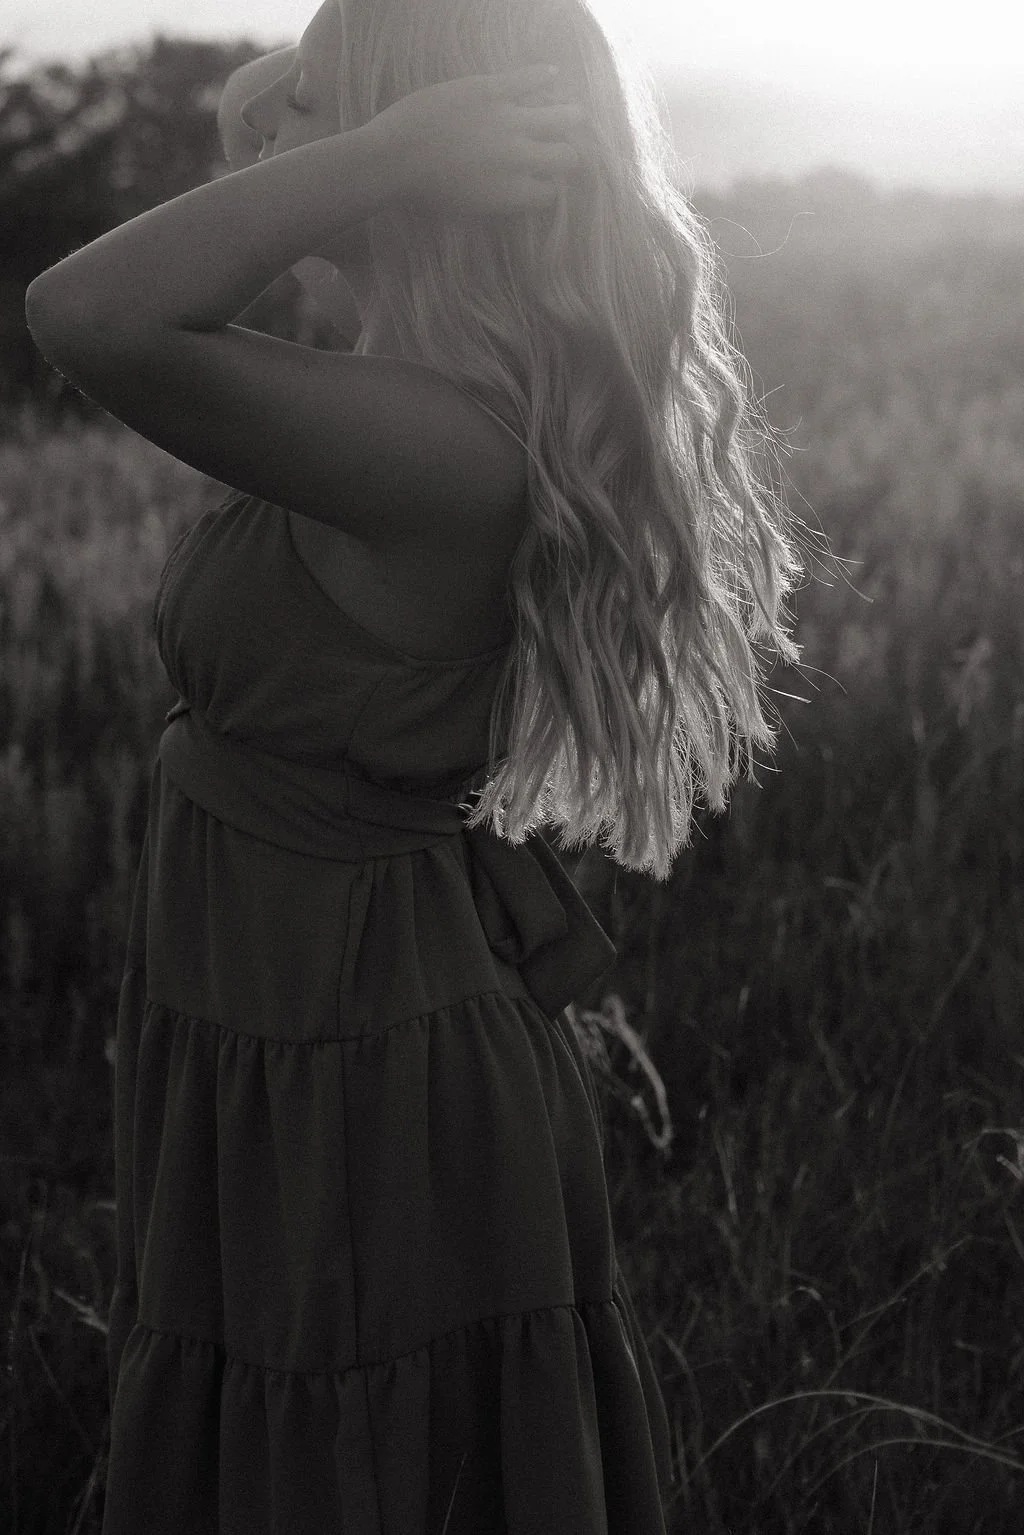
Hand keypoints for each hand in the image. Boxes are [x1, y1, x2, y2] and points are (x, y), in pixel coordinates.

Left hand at [367, 64, 587, 218]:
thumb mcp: (465, 213)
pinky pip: (528, 79)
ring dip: (571, 117)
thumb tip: (517, 201)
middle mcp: (520, 159)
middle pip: (567, 158)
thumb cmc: (422, 196)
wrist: (393, 160)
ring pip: (561, 117)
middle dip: (568, 156)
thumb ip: (497, 204)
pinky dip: (543, 75)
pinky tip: (552, 73)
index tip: (548, 183)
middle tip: (565, 151)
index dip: (551, 188)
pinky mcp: (491, 90)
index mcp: (513, 195)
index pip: (552, 194)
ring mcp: (509, 121)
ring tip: (574, 115)